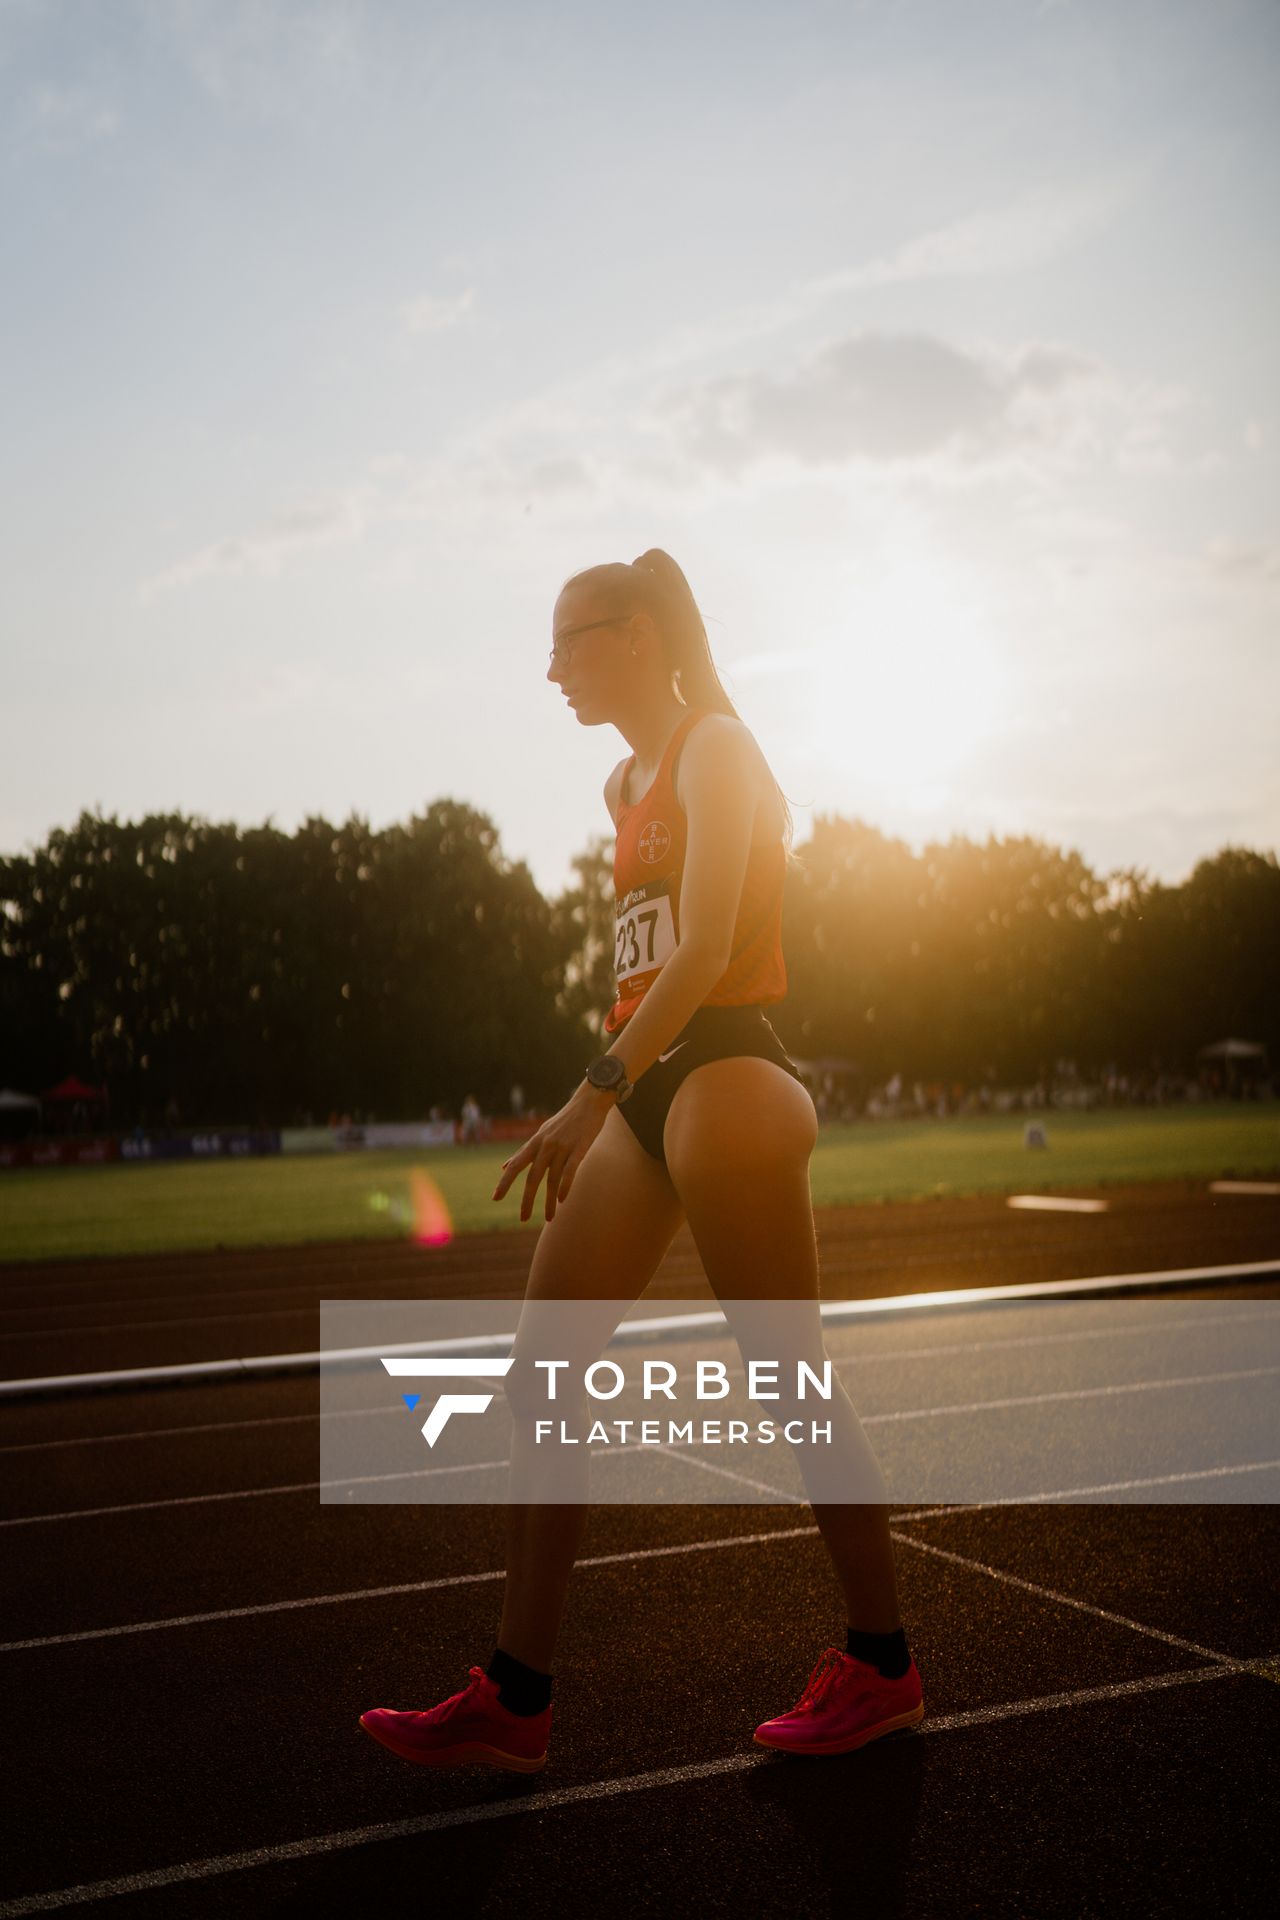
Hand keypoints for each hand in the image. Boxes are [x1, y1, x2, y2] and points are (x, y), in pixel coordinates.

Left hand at [491, 1081, 613, 1222]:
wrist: (589, 1102)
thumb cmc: (564, 1120)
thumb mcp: (541, 1133)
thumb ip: (523, 1151)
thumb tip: (504, 1166)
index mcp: (535, 1142)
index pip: (516, 1165)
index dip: (504, 1182)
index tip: (495, 1198)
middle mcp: (546, 1145)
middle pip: (533, 1177)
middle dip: (527, 1200)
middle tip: (523, 1218)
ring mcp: (563, 1147)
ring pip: (553, 1179)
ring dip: (549, 1200)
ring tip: (549, 1218)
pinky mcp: (580, 1148)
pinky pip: (570, 1170)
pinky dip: (565, 1186)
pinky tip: (562, 1200)